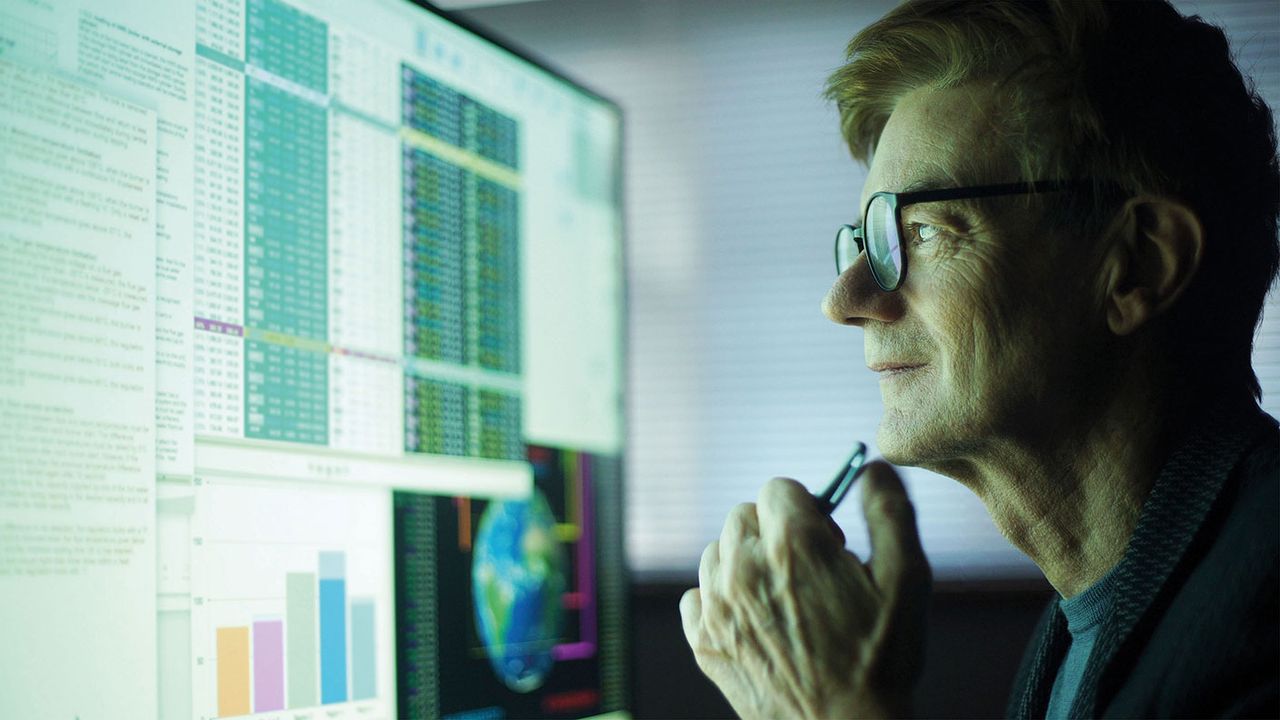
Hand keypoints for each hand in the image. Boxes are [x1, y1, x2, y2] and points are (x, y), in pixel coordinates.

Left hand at [680, 462, 930, 718]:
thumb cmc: (881, 660)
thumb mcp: (907, 580)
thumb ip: (889, 512)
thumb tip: (874, 467)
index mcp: (792, 544)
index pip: (779, 488)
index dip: (807, 510)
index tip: (826, 540)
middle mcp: (744, 567)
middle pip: (745, 515)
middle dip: (774, 531)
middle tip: (809, 570)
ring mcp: (717, 606)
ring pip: (718, 552)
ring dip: (745, 563)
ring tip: (784, 598)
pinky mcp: (703, 641)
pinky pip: (696, 595)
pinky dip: (720, 599)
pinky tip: (755, 621)